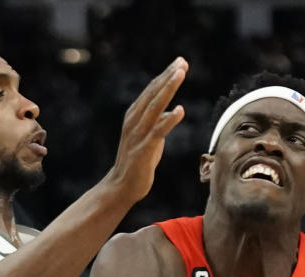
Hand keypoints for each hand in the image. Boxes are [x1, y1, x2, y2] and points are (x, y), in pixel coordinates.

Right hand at [104, 57, 187, 204]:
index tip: (179, 62)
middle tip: (182, 62)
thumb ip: (159, 123)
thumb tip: (173, 112)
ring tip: (180, 74)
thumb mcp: (150, 138)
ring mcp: (138, 134)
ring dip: (168, 89)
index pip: (152, 91)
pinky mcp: (144, 149)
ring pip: (155, 107)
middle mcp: (134, 121)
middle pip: (153, 93)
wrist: (122, 186)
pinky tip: (180, 110)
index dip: (165, 76)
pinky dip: (169, 120)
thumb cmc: (137, 162)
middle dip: (168, 76)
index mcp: (134, 116)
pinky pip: (158, 131)